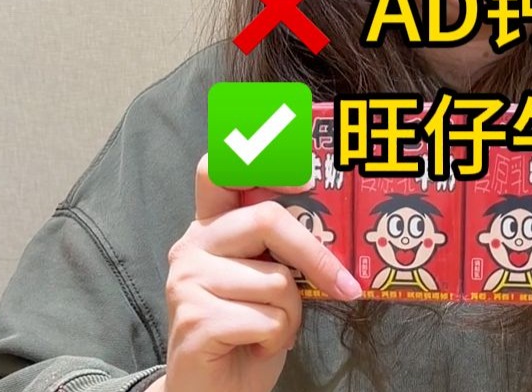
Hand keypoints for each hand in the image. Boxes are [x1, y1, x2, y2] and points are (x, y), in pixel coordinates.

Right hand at [150, 154, 362, 391]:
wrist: (213, 390)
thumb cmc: (250, 331)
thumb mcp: (271, 278)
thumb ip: (285, 248)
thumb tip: (343, 226)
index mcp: (212, 226)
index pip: (221, 169)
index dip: (262, 161)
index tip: (307, 177)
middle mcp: (194, 245)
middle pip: (266, 219)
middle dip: (313, 254)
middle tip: (343, 285)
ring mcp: (188, 280)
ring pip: (276, 279)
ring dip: (292, 314)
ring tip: (271, 330)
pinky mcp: (194, 317)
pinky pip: (267, 318)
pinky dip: (278, 338)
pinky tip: (256, 346)